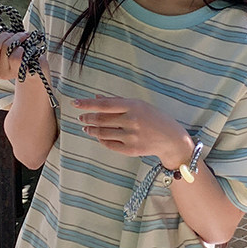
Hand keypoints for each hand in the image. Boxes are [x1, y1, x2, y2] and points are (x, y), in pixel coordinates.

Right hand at [0, 29, 26, 83]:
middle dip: (2, 36)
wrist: (26, 66)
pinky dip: (19, 49)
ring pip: (6, 49)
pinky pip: (15, 57)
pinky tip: (21, 47)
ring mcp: (3, 74)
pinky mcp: (16, 72)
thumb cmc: (8, 54)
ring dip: (14, 38)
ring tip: (19, 37)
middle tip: (9, 34)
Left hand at [74, 95, 189, 166]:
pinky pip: (109, 144)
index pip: (104, 105)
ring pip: (103, 133)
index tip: (75, 103)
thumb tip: (96, 97)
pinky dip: (101, 139)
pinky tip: (99, 135)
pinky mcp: (130, 150)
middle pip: (101, 119)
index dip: (87, 104)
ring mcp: (131, 137)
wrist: (171, 139)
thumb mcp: (138, 105)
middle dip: (87, 118)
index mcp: (133, 106)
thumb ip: (117, 101)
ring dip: (91, 129)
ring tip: (86, 127)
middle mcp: (131, 121)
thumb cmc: (153, 118)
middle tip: (81, 117)